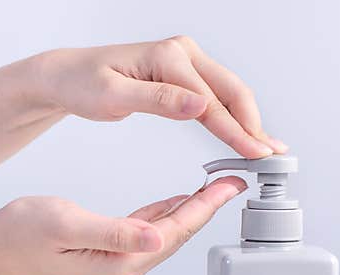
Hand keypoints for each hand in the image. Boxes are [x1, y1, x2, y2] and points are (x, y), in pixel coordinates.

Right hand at [0, 176, 245, 274]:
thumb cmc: (22, 234)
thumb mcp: (69, 224)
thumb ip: (116, 231)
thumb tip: (157, 235)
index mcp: (119, 265)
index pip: (174, 232)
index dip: (204, 206)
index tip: (228, 186)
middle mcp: (125, 270)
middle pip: (177, 233)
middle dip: (207, 206)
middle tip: (231, 180)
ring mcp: (120, 265)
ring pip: (167, 232)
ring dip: (191, 208)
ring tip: (215, 186)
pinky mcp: (113, 254)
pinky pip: (150, 231)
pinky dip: (168, 213)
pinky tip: (180, 200)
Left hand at [33, 36, 286, 157]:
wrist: (68, 75)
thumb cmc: (83, 84)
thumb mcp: (112, 97)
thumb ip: (158, 101)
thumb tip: (199, 105)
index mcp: (168, 57)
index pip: (211, 101)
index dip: (237, 131)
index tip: (255, 154)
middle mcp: (182, 52)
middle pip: (232, 92)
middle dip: (254, 126)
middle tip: (270, 156)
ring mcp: (186, 61)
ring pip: (229, 93)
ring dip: (249, 122)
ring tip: (266, 149)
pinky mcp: (185, 73)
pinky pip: (217, 95)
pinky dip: (233, 116)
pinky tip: (246, 133)